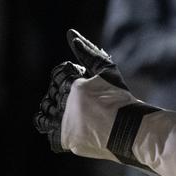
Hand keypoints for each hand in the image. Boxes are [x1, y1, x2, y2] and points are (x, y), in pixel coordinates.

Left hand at [33, 30, 129, 151]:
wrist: (130, 130)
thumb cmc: (121, 98)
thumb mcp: (108, 72)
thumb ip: (88, 53)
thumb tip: (71, 34)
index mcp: (71, 85)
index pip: (58, 74)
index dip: (71, 76)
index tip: (85, 83)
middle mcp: (62, 104)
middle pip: (51, 94)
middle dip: (64, 95)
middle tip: (86, 101)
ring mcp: (61, 124)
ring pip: (44, 115)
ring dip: (55, 112)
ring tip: (76, 114)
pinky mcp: (63, 140)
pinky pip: (49, 135)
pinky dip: (56, 130)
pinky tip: (73, 127)